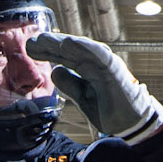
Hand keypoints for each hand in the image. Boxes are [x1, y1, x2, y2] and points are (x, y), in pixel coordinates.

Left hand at [27, 32, 162, 141]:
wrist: (132, 122)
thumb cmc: (110, 109)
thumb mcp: (84, 99)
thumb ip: (70, 85)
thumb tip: (54, 70)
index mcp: (88, 70)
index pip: (65, 57)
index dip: (48, 52)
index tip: (30, 49)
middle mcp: (96, 63)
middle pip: (71, 51)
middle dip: (51, 45)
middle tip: (31, 42)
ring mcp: (106, 65)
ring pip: (82, 49)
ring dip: (63, 43)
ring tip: (45, 39)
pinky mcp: (114, 70)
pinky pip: (99, 56)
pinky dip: (85, 47)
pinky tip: (69, 42)